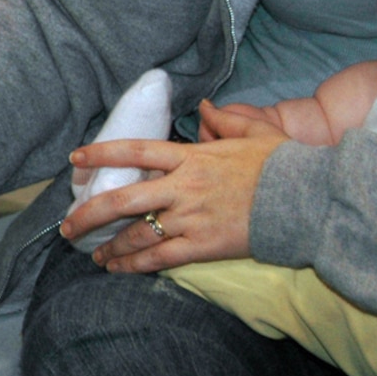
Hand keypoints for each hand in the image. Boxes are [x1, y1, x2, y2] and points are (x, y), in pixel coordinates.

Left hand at [59, 103, 285, 273]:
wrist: (310, 201)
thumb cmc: (282, 165)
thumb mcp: (255, 132)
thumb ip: (224, 119)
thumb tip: (206, 105)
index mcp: (191, 157)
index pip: (135, 151)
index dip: (101, 154)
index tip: (75, 160)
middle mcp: (183, 187)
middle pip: (122, 200)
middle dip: (88, 214)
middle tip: (67, 225)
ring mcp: (191, 218)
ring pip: (136, 234)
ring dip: (108, 245)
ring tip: (91, 253)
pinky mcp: (203, 246)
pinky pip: (158, 258)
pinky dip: (132, 265)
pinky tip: (116, 269)